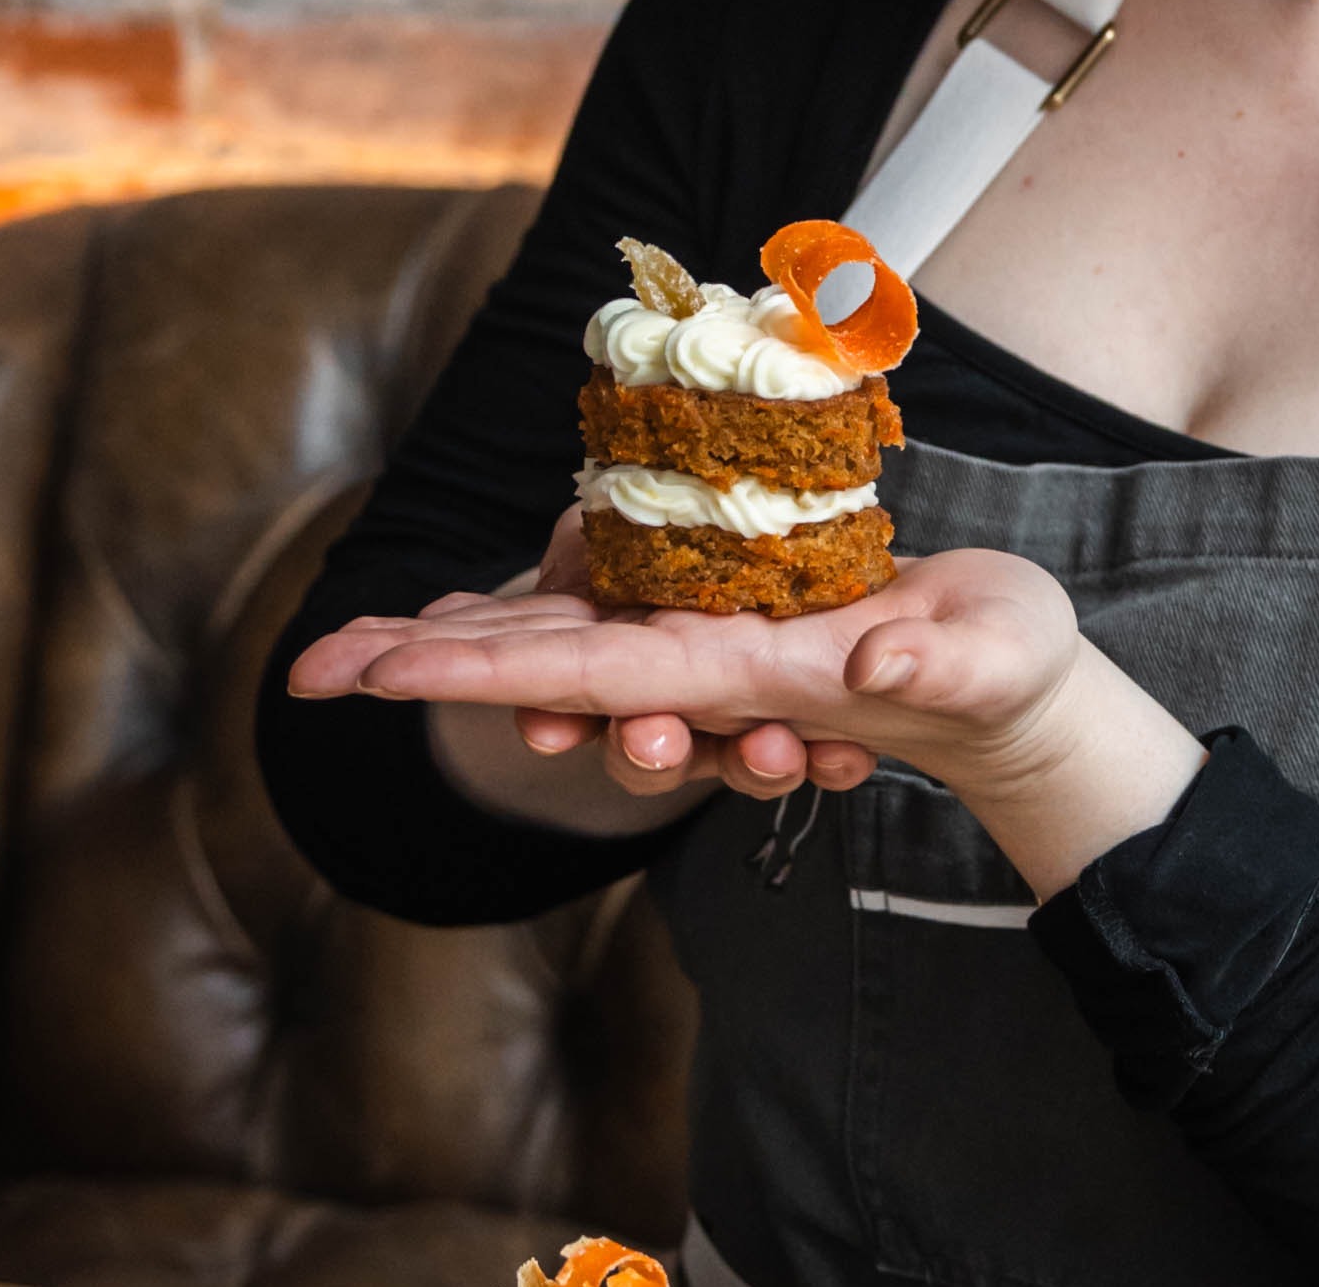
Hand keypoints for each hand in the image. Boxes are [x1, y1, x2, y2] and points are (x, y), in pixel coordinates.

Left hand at [289, 539, 1096, 808]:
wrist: (1008, 703)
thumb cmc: (1003, 673)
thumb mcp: (989, 656)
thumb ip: (937, 661)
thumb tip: (869, 666)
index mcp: (744, 676)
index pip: (591, 676)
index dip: (482, 669)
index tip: (380, 672)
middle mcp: (701, 673)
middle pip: (541, 668)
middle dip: (427, 668)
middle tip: (310, 669)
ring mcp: (705, 653)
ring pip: (561, 649)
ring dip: (465, 647)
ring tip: (361, 651)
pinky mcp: (721, 625)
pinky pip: (605, 625)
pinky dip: (528, 622)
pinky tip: (467, 616)